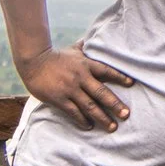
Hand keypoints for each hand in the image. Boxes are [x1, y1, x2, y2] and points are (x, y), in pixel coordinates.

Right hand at [19, 46, 135, 131]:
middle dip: (115, 105)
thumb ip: (84, 48)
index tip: (131, 84)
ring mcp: (70, 89)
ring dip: (101, 117)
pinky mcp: (59, 98)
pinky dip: (82, 120)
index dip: (119, 77)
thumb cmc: (55, 57)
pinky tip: (89, 126)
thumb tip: (92, 38)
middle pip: (101, 93)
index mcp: (86, 65)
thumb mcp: (72, 50)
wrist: (33, 61)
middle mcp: (81, 77)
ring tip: (112, 127)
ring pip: (89, 106)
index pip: (107, 71)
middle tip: (126, 115)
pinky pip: (73, 112)